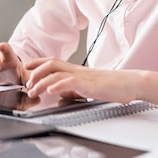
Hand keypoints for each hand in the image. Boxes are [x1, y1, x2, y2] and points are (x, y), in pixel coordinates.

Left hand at [24, 57, 138, 103]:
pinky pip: (71, 82)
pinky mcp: (90, 84)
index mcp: (77, 70)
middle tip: (27, 83)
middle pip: (52, 63)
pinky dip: (59, 85)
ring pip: (58, 73)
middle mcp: (78, 70)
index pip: (54, 62)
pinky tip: (52, 90)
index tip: (27, 66)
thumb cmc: (112, 87)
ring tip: (33, 90)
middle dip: (36, 71)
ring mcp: (83, 76)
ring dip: (42, 81)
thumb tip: (60, 96)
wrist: (130, 84)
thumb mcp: (87, 89)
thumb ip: (73, 90)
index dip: (39, 62)